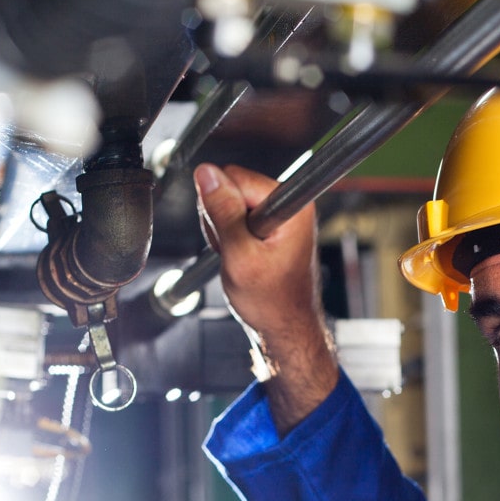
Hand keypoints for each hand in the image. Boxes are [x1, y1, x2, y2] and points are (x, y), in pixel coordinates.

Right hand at [194, 163, 337, 431]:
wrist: (284, 327)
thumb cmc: (272, 303)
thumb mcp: (239, 256)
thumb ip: (222, 211)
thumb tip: (206, 173)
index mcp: (292, 205)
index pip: (236, 176)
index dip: (222, 206)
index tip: (232, 235)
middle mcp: (290, 202)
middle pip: (231, 185)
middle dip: (221, 218)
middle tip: (234, 251)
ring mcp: (279, 211)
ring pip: (228, 200)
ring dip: (223, 229)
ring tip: (239, 256)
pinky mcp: (269, 221)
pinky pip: (234, 214)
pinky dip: (229, 235)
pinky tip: (239, 254)